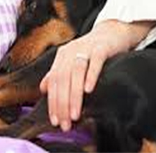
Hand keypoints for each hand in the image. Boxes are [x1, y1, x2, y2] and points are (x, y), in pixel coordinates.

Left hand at [40, 19, 155, 131]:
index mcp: (62, 56)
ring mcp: (86, 48)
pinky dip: (90, 76)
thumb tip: (43, 89)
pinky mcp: (101, 47)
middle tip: (65, 124)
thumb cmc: (91, 51)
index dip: (52, 102)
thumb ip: (57, 74)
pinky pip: (95, 62)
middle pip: (62, 78)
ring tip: (75, 115)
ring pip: (75, 72)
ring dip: (74, 95)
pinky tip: (88, 90)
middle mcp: (71, 51)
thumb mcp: (72, 61)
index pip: (53, 81)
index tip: (55, 121)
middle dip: (62, 104)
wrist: (112, 32)